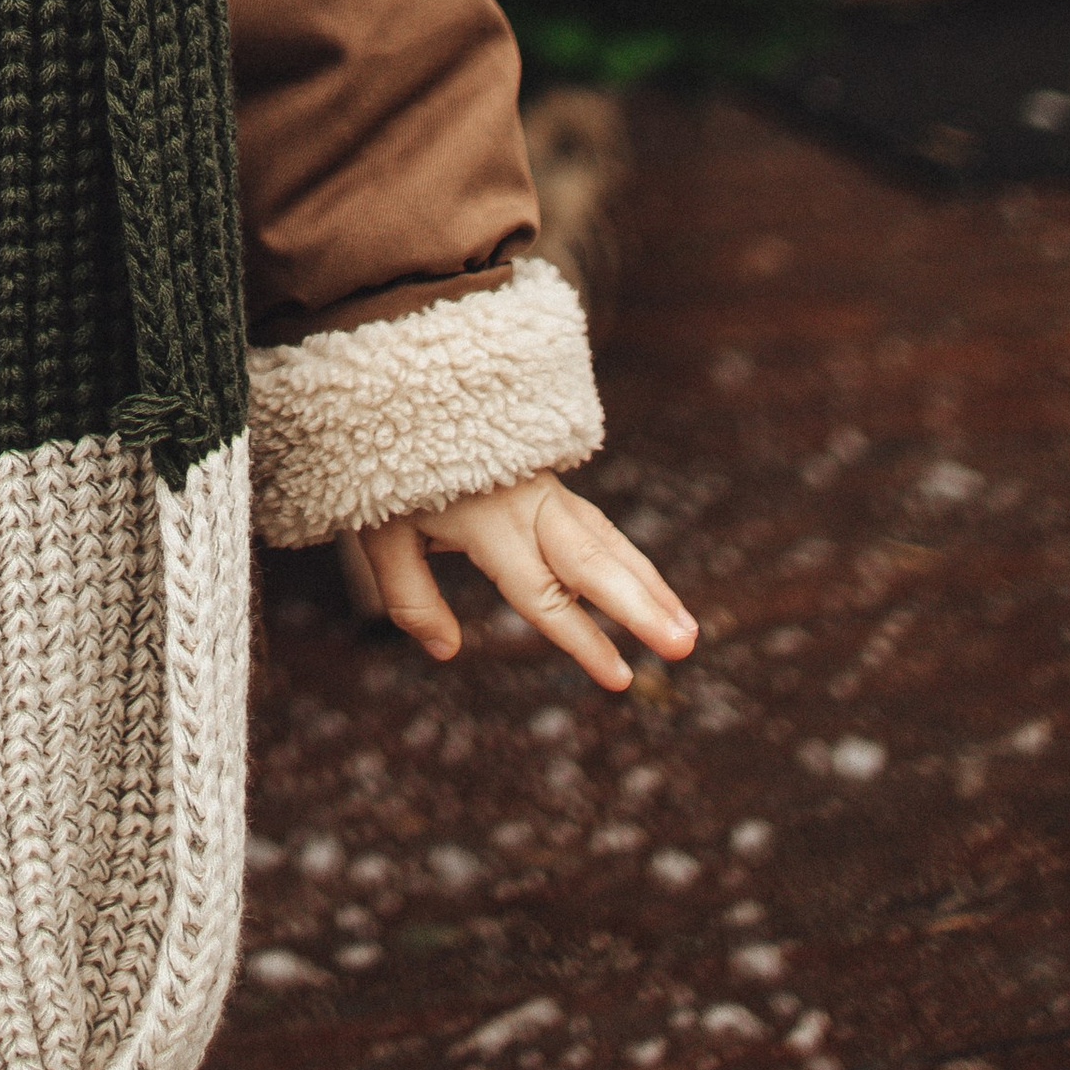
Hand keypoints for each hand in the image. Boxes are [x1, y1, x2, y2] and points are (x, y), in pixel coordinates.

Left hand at [347, 474, 695, 692]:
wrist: (400, 390)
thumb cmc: (385, 470)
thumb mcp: (380, 535)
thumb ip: (411, 598)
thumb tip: (448, 652)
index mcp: (486, 522)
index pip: (541, 593)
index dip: (581, 639)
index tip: (619, 679)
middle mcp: (526, 504)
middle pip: (592, 562)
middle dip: (641, 607)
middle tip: (684, 647)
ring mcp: (543, 489)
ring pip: (606, 541)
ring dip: (649, 585)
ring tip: (689, 631)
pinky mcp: (549, 482)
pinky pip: (597, 526)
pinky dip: (630, 560)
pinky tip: (654, 593)